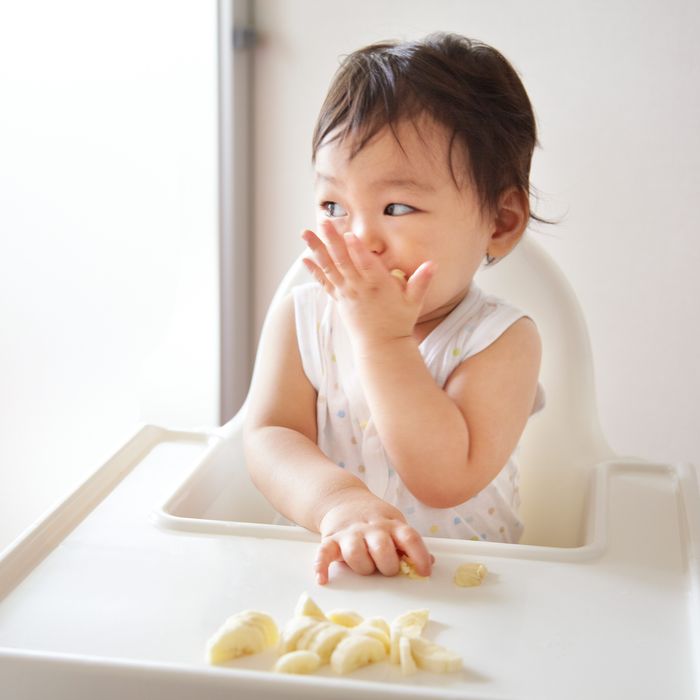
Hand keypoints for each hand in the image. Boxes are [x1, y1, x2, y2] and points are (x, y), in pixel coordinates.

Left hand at [301, 220, 435, 349]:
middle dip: (333, 240)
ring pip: (329, 268)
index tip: (350, 234)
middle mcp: (359, 288)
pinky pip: (324, 282)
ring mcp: (346, 293)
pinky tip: (304, 258)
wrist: (382, 346)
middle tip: (324, 223)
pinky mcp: (339, 300)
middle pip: (344, 261)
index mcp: (378, 285)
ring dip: (317, 249)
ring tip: (306, 233)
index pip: (366, 264)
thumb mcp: (414, 302)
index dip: (358, 249)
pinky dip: (314, 270)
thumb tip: (433, 264)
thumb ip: (421, 281)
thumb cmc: (399, 322)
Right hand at [314, 488, 432, 584]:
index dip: (419, 555)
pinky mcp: (330, 539)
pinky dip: (321, 567)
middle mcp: (371, 528)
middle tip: (387, 568)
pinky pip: (324, 554)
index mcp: (391, 524)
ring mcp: (350, 533)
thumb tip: (430, 562)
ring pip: (355, 553)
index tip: (424, 571)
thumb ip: (408, 543)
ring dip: (362, 566)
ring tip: (365, 567)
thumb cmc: (374, 518)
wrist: (342, 499)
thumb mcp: (395, 523)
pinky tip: (323, 578)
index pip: (409, 537)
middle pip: (382, 549)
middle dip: (388, 566)